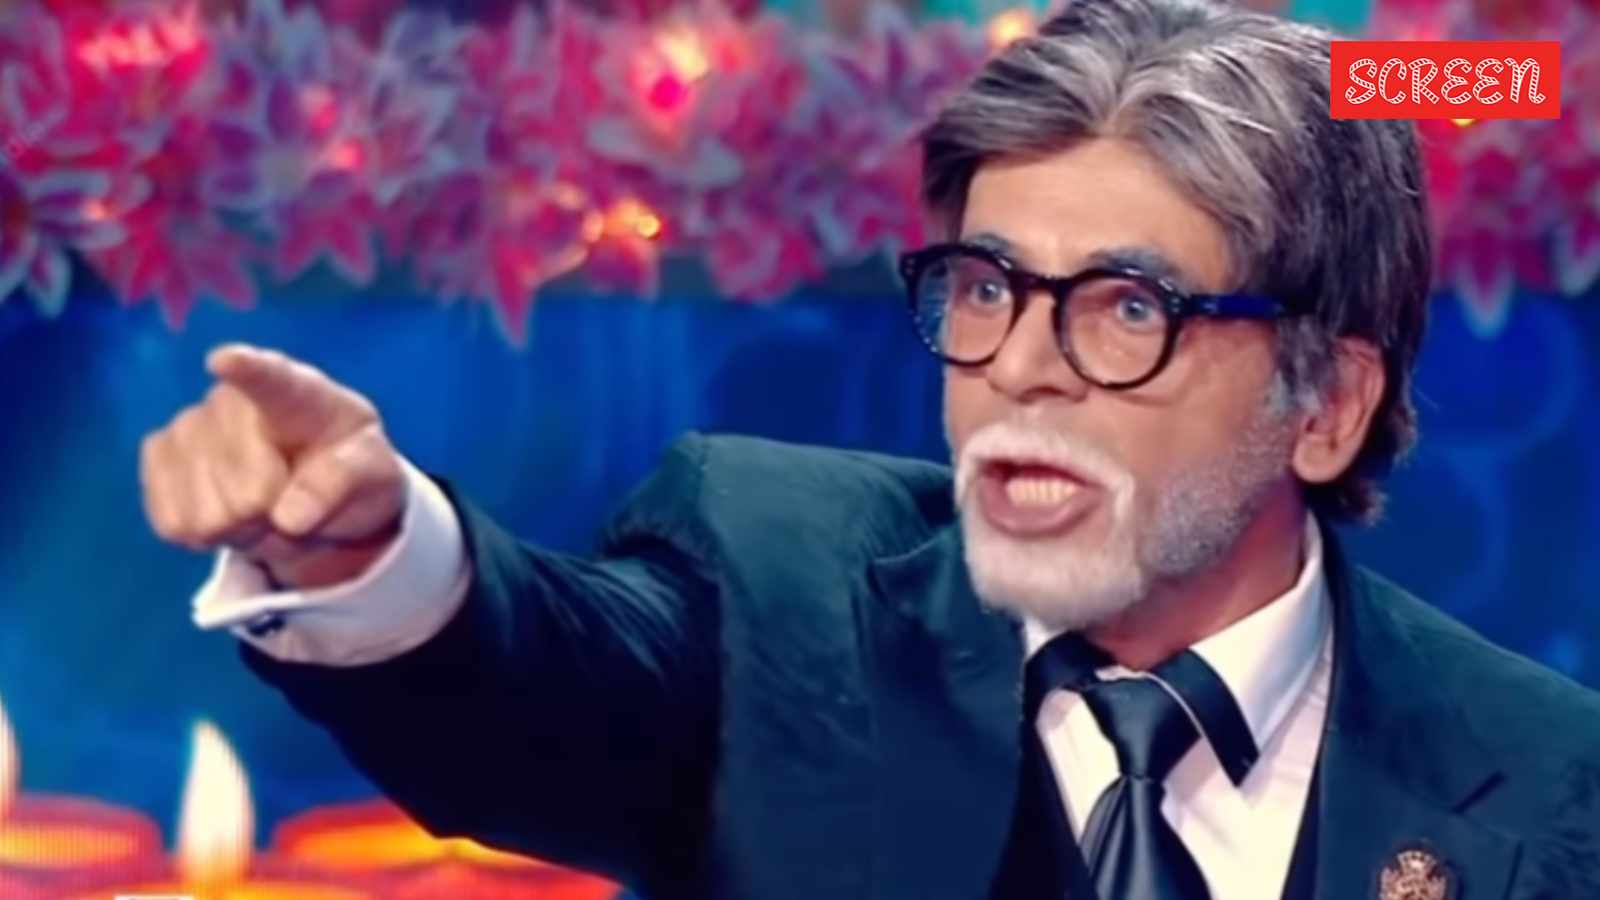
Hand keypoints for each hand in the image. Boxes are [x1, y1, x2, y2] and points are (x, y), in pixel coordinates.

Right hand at [140, 344, 406, 589]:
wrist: (314, 494)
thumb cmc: (348, 471)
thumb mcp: (372, 474)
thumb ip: (340, 483)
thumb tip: (289, 516)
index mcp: (296, 391)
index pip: (269, 378)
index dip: (245, 369)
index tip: (226, 361)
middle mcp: (231, 400)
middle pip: (244, 490)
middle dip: (275, 515)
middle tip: (294, 502)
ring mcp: (188, 426)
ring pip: (205, 515)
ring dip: (242, 529)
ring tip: (265, 506)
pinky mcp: (159, 460)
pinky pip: (174, 522)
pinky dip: (207, 536)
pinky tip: (229, 514)